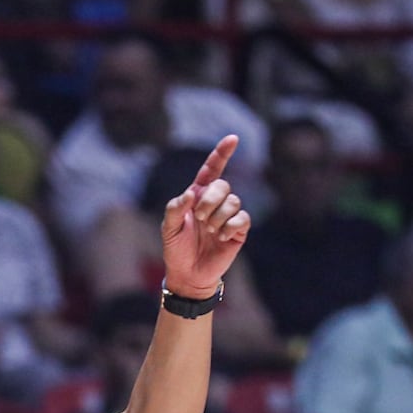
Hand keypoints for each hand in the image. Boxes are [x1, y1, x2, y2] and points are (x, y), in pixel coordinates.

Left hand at [160, 136, 250, 295]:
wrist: (188, 274)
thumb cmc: (176, 248)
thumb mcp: (169, 228)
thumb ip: (176, 208)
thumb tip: (191, 195)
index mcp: (198, 195)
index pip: (212, 169)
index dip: (222, 153)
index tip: (233, 138)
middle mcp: (215, 202)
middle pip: (223, 185)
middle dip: (211, 200)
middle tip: (199, 218)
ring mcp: (228, 216)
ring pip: (234, 201)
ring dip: (219, 216)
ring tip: (209, 231)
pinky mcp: (238, 231)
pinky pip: (243, 218)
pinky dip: (231, 226)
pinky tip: (222, 236)